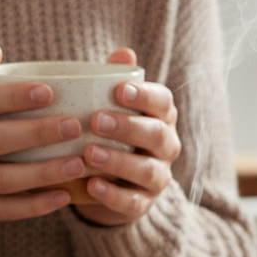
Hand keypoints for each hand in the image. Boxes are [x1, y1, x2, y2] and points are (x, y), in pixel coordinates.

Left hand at [72, 48, 180, 225]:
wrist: (103, 182)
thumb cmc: (106, 133)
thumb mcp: (108, 107)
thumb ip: (114, 81)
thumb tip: (124, 52)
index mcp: (160, 117)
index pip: (163, 102)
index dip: (145, 96)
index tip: (120, 90)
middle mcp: (166, 146)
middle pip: (157, 135)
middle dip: (128, 126)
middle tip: (96, 120)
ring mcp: (158, 177)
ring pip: (147, 170)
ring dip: (119, 161)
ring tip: (89, 153)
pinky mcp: (143, 204)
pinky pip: (133, 201)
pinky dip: (112, 195)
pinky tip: (90, 185)